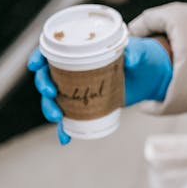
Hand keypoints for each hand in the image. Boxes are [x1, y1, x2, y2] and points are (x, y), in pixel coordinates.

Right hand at [28, 35, 172, 144]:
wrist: (150, 75)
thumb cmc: (141, 56)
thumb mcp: (140, 51)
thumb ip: (136, 51)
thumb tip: (130, 59)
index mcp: (82, 49)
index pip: (52, 49)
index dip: (39, 56)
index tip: (36, 65)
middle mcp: (75, 68)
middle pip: (48, 75)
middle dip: (43, 85)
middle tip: (51, 93)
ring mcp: (78, 88)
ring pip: (54, 98)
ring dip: (49, 108)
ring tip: (57, 118)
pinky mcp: (85, 105)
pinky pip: (68, 118)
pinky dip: (64, 128)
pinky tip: (65, 138)